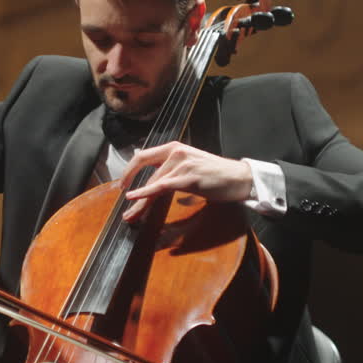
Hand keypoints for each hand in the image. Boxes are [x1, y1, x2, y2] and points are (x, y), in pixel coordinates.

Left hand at [120, 141, 252, 222]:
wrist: (239, 178)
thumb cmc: (216, 175)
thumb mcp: (189, 165)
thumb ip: (170, 168)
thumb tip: (151, 175)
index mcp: (174, 148)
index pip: (143, 156)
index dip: (129, 171)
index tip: (122, 185)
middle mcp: (176, 152)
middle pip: (146, 172)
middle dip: (131, 191)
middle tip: (124, 208)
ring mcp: (182, 163)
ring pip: (153, 183)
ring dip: (139, 202)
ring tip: (131, 215)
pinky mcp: (188, 177)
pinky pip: (162, 187)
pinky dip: (146, 193)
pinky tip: (134, 198)